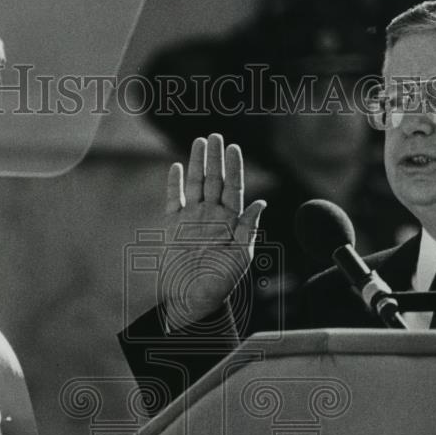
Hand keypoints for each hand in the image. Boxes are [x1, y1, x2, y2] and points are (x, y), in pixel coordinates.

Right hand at [160, 133, 265, 329]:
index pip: (234, 188)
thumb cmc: (219, 283)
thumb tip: (261, 203)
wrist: (192, 298)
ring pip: (196, 184)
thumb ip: (248, 229)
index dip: (234, 168)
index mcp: (231, 221)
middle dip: (216, 158)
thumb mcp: (240, 257)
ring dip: (198, 163)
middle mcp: (212, 216)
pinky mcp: (173, 225)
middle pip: (215, 180)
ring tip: (200, 142)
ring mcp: (192, 218)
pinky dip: (175, 183)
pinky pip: (174, 199)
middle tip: (216, 136)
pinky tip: (177, 167)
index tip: (234, 148)